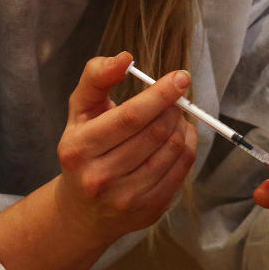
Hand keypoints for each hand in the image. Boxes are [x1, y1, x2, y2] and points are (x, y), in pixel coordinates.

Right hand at [55, 52, 196, 245]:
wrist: (81, 211)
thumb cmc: (84, 150)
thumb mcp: (80, 112)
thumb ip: (96, 78)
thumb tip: (125, 58)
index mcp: (81, 148)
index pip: (130, 117)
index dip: (160, 95)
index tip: (180, 78)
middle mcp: (100, 177)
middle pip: (155, 133)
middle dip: (173, 109)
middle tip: (177, 97)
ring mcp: (126, 198)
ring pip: (172, 151)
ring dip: (182, 127)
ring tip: (176, 117)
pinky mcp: (148, 210)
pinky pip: (181, 170)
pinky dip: (187, 147)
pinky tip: (179, 137)